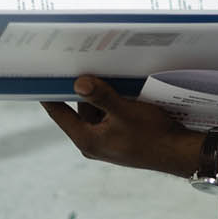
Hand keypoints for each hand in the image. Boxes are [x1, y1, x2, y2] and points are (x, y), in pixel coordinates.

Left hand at [41, 76, 204, 176]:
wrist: (178, 152)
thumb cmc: (152, 134)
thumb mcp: (126, 111)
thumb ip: (101, 97)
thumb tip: (78, 82)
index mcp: (87, 139)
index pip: (59, 114)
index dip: (49, 95)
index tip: (40, 77)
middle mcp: (93, 142)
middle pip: (80, 109)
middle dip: (85, 90)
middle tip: (87, 66)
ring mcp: (107, 141)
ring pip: (97, 111)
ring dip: (103, 96)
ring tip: (111, 76)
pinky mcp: (120, 137)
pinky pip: (110, 115)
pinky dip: (114, 103)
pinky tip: (126, 91)